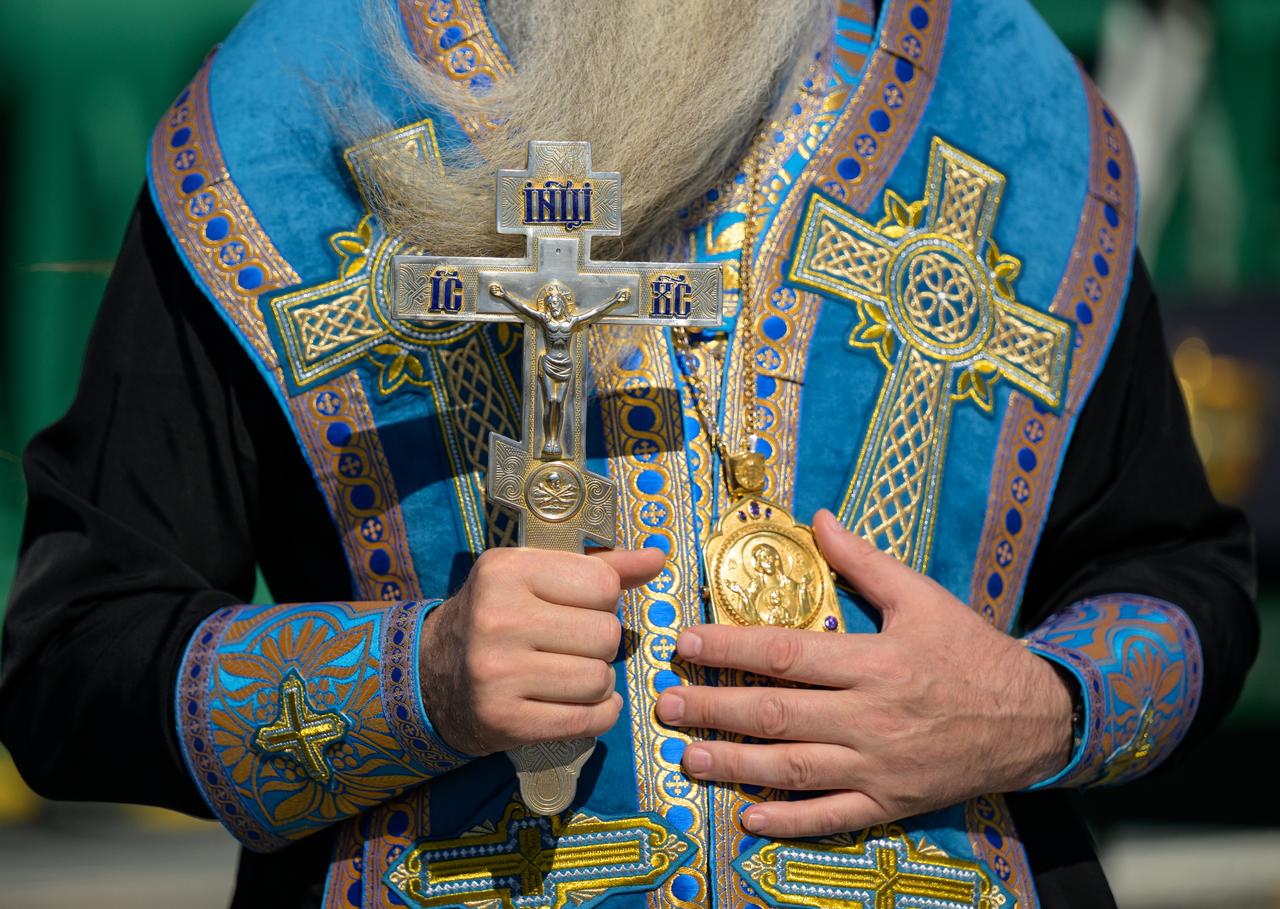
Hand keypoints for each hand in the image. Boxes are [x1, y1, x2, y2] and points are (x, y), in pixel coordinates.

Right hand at [422, 546, 664, 754]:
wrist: (431, 674)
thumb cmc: (498, 616)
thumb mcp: (535, 576)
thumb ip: (600, 567)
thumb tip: (658, 558)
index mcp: (507, 570)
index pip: (603, 585)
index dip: (603, 600)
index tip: (580, 607)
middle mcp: (498, 619)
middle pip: (606, 634)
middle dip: (602, 643)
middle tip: (574, 644)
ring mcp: (497, 673)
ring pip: (600, 679)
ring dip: (598, 680)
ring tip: (572, 673)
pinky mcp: (503, 720)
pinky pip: (588, 720)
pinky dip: (599, 714)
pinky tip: (583, 703)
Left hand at [654, 510, 1072, 837]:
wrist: (1033, 718)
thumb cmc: (972, 653)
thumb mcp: (923, 597)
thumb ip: (865, 562)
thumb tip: (818, 520)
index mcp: (875, 662)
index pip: (785, 654)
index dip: (729, 649)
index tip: (685, 644)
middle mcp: (870, 717)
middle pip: (776, 715)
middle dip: (714, 709)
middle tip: (666, 704)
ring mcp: (878, 766)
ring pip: (793, 770)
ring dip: (735, 765)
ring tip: (688, 756)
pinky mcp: (890, 802)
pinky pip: (833, 817)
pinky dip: (790, 822)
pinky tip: (748, 817)